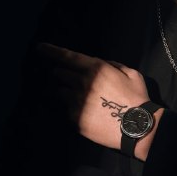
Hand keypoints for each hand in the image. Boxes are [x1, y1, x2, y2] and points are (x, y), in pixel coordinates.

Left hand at [34, 42, 152, 151]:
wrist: (137, 127)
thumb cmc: (137, 98)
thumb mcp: (131, 73)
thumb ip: (113, 65)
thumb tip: (101, 64)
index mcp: (95, 69)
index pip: (67, 57)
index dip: (52, 51)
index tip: (39, 48)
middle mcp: (82, 83)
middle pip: (61, 74)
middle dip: (64, 74)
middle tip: (75, 80)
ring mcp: (77, 102)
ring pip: (62, 92)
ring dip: (68, 92)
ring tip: (83, 99)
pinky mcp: (76, 119)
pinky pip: (68, 110)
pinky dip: (74, 108)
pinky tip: (89, 113)